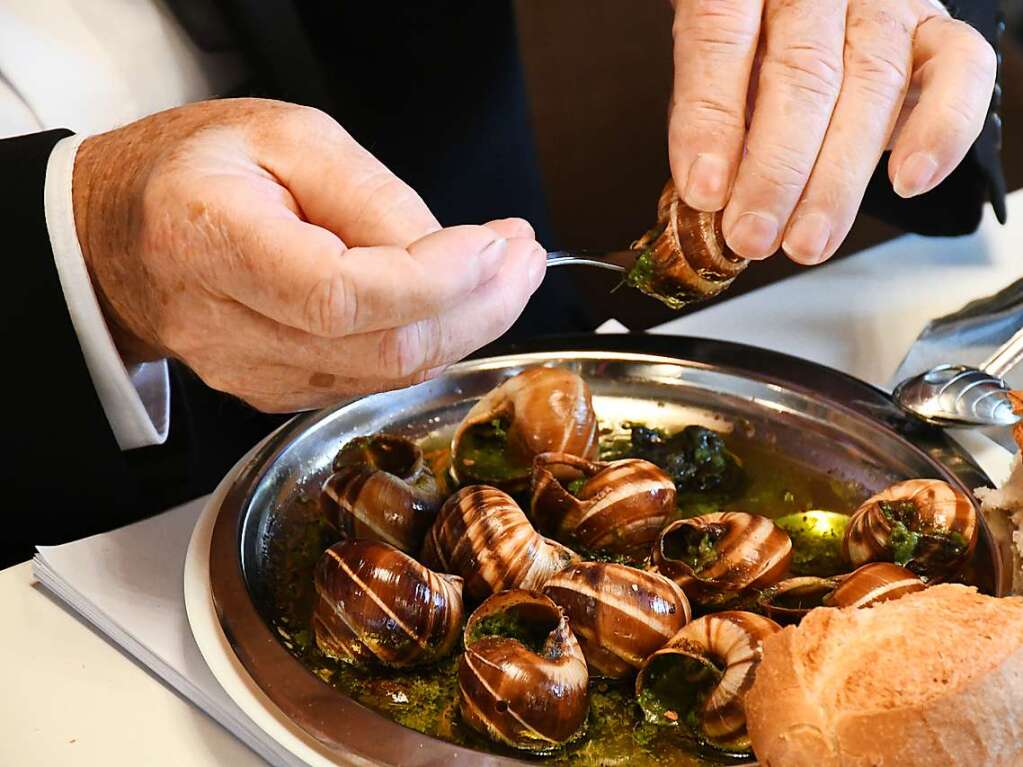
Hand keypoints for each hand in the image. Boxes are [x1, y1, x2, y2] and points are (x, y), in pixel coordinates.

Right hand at [73, 98, 545, 411]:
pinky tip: (459, 301)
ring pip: (390, 376)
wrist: (126, 235)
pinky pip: (374, 380)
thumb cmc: (198, 170)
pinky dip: (430, 342)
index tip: (497, 246)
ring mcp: (254, 374)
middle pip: (383, 350)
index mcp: (213, 243)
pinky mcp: (277, 393)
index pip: (341, 295)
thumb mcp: (287, 137)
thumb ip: (372, 196)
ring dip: (468, 327)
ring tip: (510, 271)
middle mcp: (229, 327)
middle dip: (479, 307)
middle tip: (527, 257)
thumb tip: (453, 257)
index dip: (434, 281)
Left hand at [668, 0, 996, 263]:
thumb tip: (707, 191)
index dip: (711, 120)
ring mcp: (885, 4)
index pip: (720, 36)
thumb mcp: (716, 68)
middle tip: (752, 234)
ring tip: (807, 240)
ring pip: (871, 84)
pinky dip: (941, 129)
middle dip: (775, 170)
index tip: (705, 190)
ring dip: (837, 179)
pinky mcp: (937, 32)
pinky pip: (961, 70)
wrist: (813, 12)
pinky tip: (909, 181)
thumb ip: (709, 112)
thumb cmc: (754, 43)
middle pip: (801, 72)